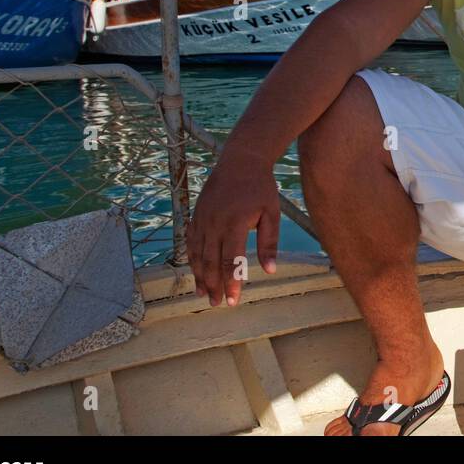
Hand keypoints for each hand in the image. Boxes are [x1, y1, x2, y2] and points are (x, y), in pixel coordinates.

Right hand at [186, 154, 281, 306]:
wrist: (241, 160)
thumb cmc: (261, 188)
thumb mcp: (272, 213)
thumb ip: (269, 243)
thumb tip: (270, 270)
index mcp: (235, 224)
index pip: (231, 261)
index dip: (231, 283)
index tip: (233, 301)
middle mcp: (215, 223)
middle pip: (211, 262)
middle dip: (214, 285)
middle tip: (217, 304)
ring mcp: (203, 218)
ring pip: (198, 253)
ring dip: (200, 275)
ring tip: (203, 294)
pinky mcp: (197, 214)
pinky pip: (191, 240)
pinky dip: (193, 257)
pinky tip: (196, 270)